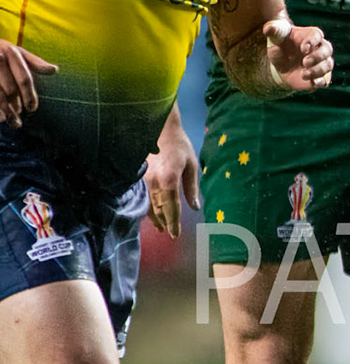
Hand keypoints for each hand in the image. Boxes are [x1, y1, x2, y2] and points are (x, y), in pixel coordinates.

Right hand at [0, 38, 53, 127]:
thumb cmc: (1, 50)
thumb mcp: (17, 52)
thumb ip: (35, 62)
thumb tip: (54, 70)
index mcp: (11, 53)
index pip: (24, 79)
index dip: (29, 96)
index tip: (32, 109)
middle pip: (11, 91)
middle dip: (17, 106)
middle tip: (21, 115)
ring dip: (7, 112)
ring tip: (13, 122)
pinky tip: (1, 118)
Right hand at [143, 123, 200, 237]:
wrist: (160, 128)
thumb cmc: (179, 145)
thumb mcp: (192, 166)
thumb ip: (191, 188)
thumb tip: (194, 206)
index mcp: (169, 180)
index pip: (171, 208)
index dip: (173, 223)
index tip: (175, 234)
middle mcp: (153, 182)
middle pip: (158, 209)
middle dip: (164, 222)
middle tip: (169, 234)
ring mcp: (144, 178)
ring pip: (149, 204)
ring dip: (155, 217)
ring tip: (161, 227)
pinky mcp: (140, 175)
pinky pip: (143, 195)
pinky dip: (148, 206)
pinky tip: (151, 211)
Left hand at [264, 19, 332, 91]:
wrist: (281, 63)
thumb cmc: (281, 45)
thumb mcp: (276, 37)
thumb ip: (273, 31)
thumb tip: (268, 29)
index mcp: (311, 35)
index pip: (316, 35)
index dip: (312, 42)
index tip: (303, 49)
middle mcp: (321, 48)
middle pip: (327, 49)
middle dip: (318, 57)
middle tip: (305, 62)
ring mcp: (323, 62)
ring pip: (327, 65)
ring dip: (317, 71)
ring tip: (303, 75)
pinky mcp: (321, 76)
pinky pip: (326, 80)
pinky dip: (320, 82)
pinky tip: (312, 84)